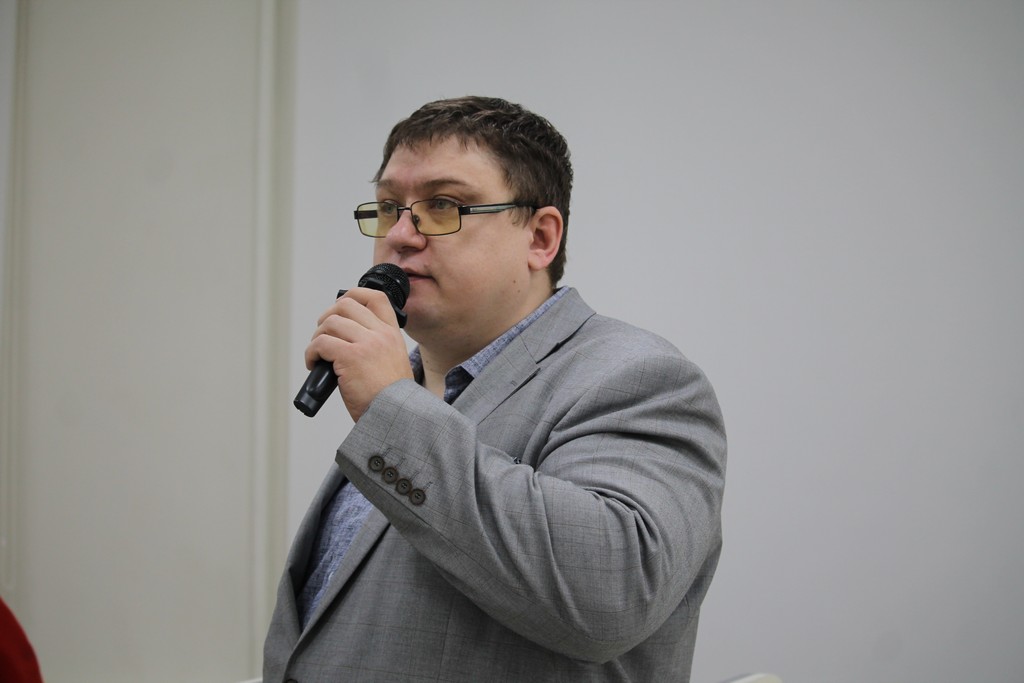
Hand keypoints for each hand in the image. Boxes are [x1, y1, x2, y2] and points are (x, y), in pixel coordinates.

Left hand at [304, 287, 412, 420]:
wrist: (395, 416)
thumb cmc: (389, 398)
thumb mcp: (392, 362)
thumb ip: (376, 346)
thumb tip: (344, 338)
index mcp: (392, 334)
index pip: (375, 297)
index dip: (354, 295)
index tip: (340, 307)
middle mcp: (381, 334)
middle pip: (346, 305)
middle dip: (327, 318)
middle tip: (323, 336)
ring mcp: (366, 344)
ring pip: (329, 323)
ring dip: (317, 338)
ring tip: (318, 355)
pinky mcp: (350, 357)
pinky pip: (320, 343)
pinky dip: (311, 353)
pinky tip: (314, 365)